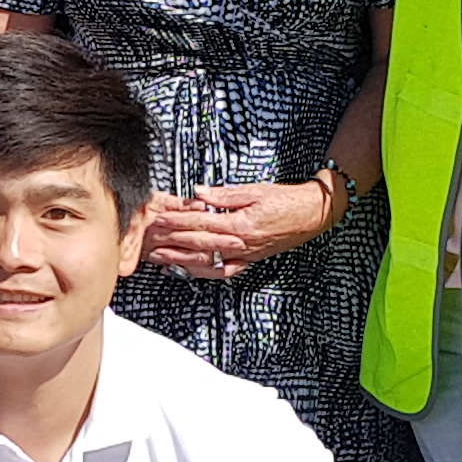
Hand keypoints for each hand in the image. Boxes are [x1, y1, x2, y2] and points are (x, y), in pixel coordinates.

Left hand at [142, 180, 331, 279]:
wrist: (312, 215)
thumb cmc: (285, 200)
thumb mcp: (255, 190)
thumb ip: (224, 195)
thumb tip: (198, 193)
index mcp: (240, 224)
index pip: (200, 223)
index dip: (177, 221)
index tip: (158, 218)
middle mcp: (241, 244)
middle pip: (198, 244)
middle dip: (171, 242)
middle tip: (149, 240)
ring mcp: (245, 255)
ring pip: (206, 262)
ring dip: (180, 261)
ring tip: (159, 258)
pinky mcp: (249, 260)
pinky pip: (222, 271)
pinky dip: (202, 271)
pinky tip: (187, 269)